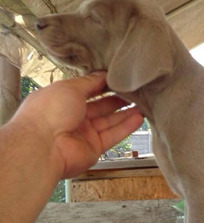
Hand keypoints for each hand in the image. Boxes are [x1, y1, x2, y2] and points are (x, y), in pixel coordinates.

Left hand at [13, 71, 143, 178]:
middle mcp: (73, 117)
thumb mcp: (69, 88)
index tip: (119, 78)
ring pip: (109, 121)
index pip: (87, 90)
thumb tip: (101, 74)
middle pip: (100, 106)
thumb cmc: (48, 113)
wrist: (43, 147)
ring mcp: (84, 133)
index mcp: (62, 100)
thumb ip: (89, 82)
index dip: (102, 84)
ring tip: (142, 104)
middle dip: (117, 98)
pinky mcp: (94, 148)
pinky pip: (113, 135)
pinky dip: (126, 127)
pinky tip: (138, 118)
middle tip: (134, 91)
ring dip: (125, 113)